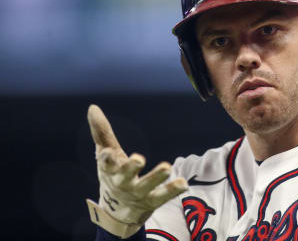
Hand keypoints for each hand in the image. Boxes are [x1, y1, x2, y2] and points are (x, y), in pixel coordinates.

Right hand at [85, 105, 187, 237]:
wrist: (117, 211)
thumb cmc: (112, 174)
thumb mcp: (105, 154)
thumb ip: (102, 132)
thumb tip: (93, 107)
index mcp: (110, 170)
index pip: (106, 164)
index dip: (107, 159)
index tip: (108, 153)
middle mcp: (122, 182)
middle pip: (125, 176)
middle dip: (131, 168)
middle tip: (139, 159)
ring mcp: (138, 193)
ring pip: (146, 186)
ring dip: (156, 177)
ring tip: (167, 167)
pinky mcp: (151, 201)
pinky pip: (163, 196)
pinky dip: (173, 190)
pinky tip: (183, 183)